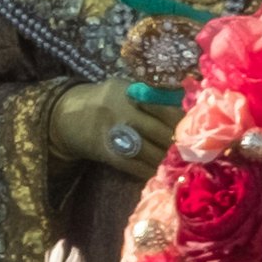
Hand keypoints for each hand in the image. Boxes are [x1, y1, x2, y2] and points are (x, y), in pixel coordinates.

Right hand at [37, 74, 179, 173]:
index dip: (183, 122)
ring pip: (151, 152)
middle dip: (179, 144)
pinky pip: (135, 167)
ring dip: (168, 161)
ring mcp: (116, 135)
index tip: (195, 129)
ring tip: (180, 163)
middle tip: (192, 151)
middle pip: (162, 133)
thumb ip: (153, 95)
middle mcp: (124, 113)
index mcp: (132, 93)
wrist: (67, 116)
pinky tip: (160, 173)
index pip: (166, 108)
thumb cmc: (105, 100)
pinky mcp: (109, 154)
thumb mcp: (126, 88)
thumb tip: (186, 104)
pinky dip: (150, 171)